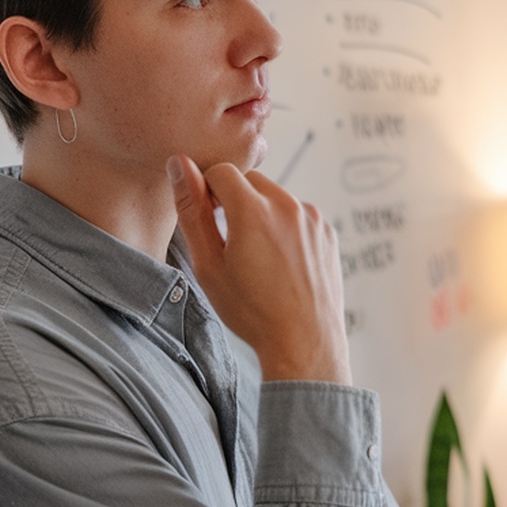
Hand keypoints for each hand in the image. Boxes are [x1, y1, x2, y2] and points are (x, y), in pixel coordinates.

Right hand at [167, 156, 351, 383]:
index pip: (220, 171)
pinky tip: (280, 262)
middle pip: (249, 181)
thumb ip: (192, 210)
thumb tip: (179, 164)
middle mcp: (287, 205)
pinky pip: (297, 214)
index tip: (208, 220)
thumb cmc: (252, 311)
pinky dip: (284, 227)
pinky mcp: (326, 231)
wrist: (304, 343)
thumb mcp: (209, 265)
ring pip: (274, 197)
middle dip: (234, 201)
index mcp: (253, 210)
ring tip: (257, 257)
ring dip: (260, 213)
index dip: (207, 191)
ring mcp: (312, 217)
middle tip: (229, 243)